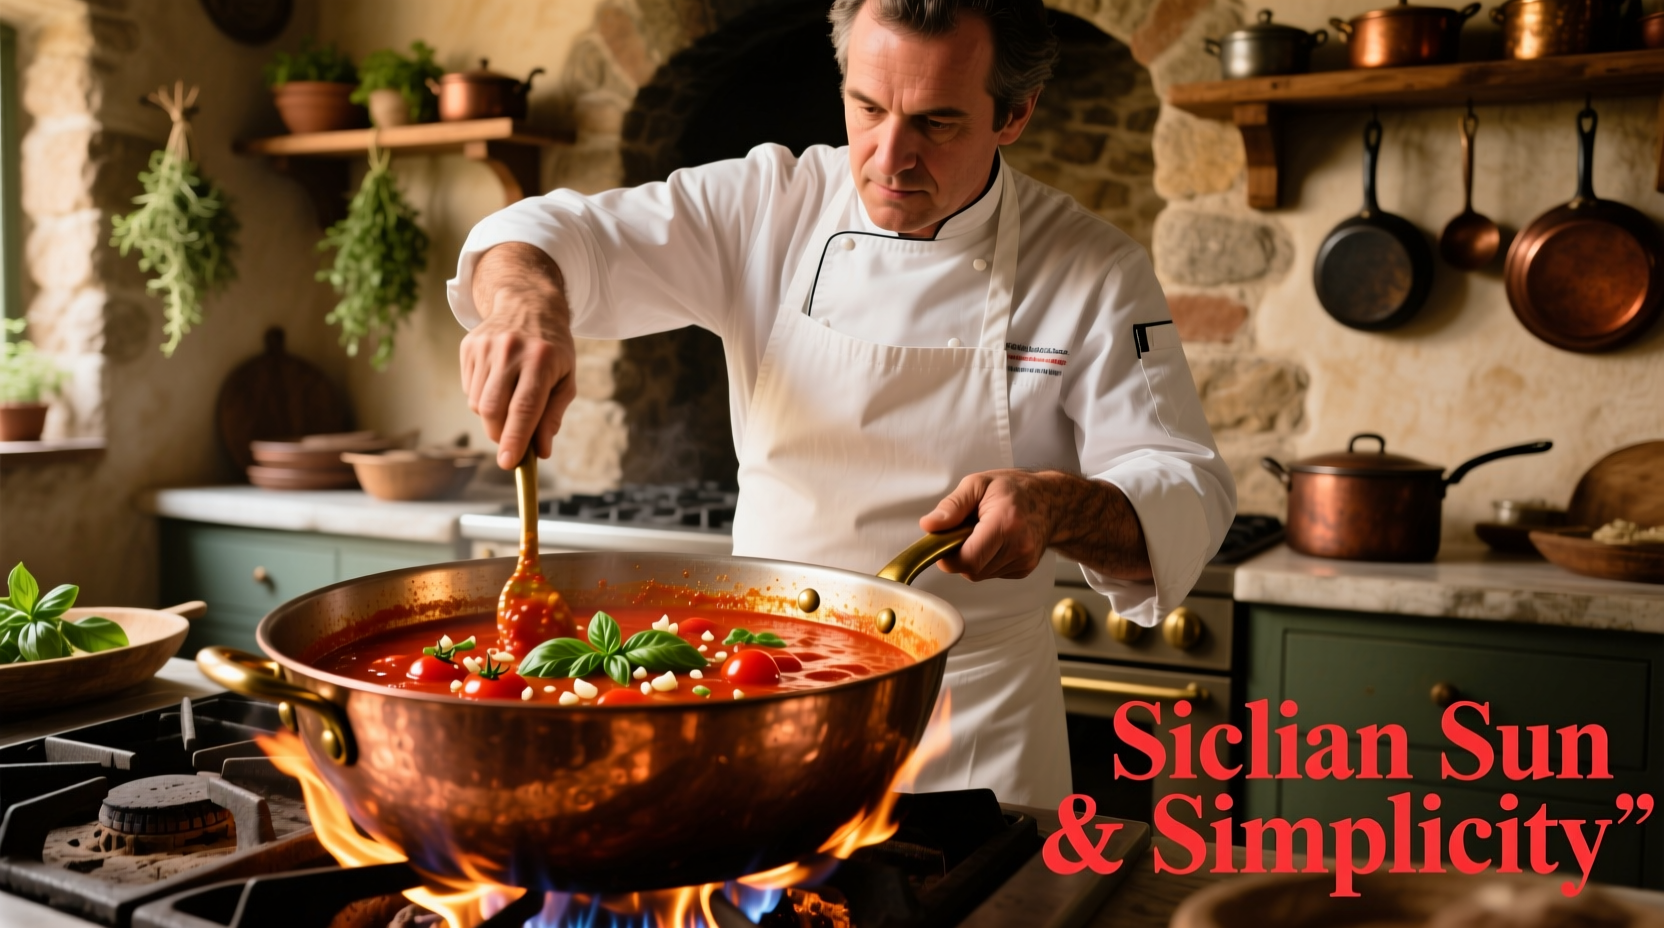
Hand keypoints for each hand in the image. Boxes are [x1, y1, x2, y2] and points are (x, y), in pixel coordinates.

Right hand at [461, 244, 577, 469]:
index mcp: (541, 359)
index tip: (509, 464)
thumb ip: (553, 415)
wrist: (528, 304)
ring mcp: (485, 347)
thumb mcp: (565, 379)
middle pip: (494, 409)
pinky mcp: (468, 346)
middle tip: (511, 442)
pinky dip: (482, 398)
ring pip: (478, 404)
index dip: (515, 439)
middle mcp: (510, 351)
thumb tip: (541, 451)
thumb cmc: (553, 349)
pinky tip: (498, 382)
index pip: (524, 408)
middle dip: (500, 434)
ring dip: (492, 417)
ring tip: (509, 400)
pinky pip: (469, 390)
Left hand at [919, 469, 1152, 581]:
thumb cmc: (1014, 489)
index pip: (968, 559)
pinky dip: (986, 560)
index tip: (945, 540)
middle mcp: (1019, 547)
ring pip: (980, 574)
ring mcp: (1024, 561)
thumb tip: (929, 526)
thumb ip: (952, 506)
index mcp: (1006, 523)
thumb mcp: (978, 484)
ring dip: (973, 558)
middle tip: (965, 531)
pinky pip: (992, 573)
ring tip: (983, 533)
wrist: (1052, 501)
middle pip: (972, 570)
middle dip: (960, 555)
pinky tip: (995, 542)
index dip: (949, 556)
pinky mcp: (1024, 570)